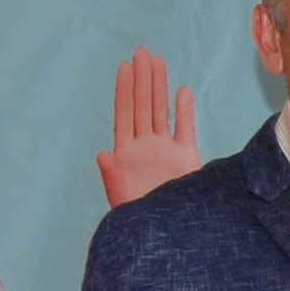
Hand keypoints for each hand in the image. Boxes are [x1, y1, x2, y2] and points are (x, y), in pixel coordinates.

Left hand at [95, 47, 200, 208]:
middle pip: (142, 106)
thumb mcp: (123, 201)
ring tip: (158, 62)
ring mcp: (165, 151)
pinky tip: (182, 92)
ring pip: (161, 112)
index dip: (124, 90)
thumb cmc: (140, 222)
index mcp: (126, 154)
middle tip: (142, 52)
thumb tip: (102, 154)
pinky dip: (183, 111)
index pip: (124, 114)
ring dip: (159, 88)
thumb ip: (113, 177)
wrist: (168, 238)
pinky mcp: (186, 159)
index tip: (125, 67)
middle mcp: (145, 147)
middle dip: (142, 79)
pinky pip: (184, 129)